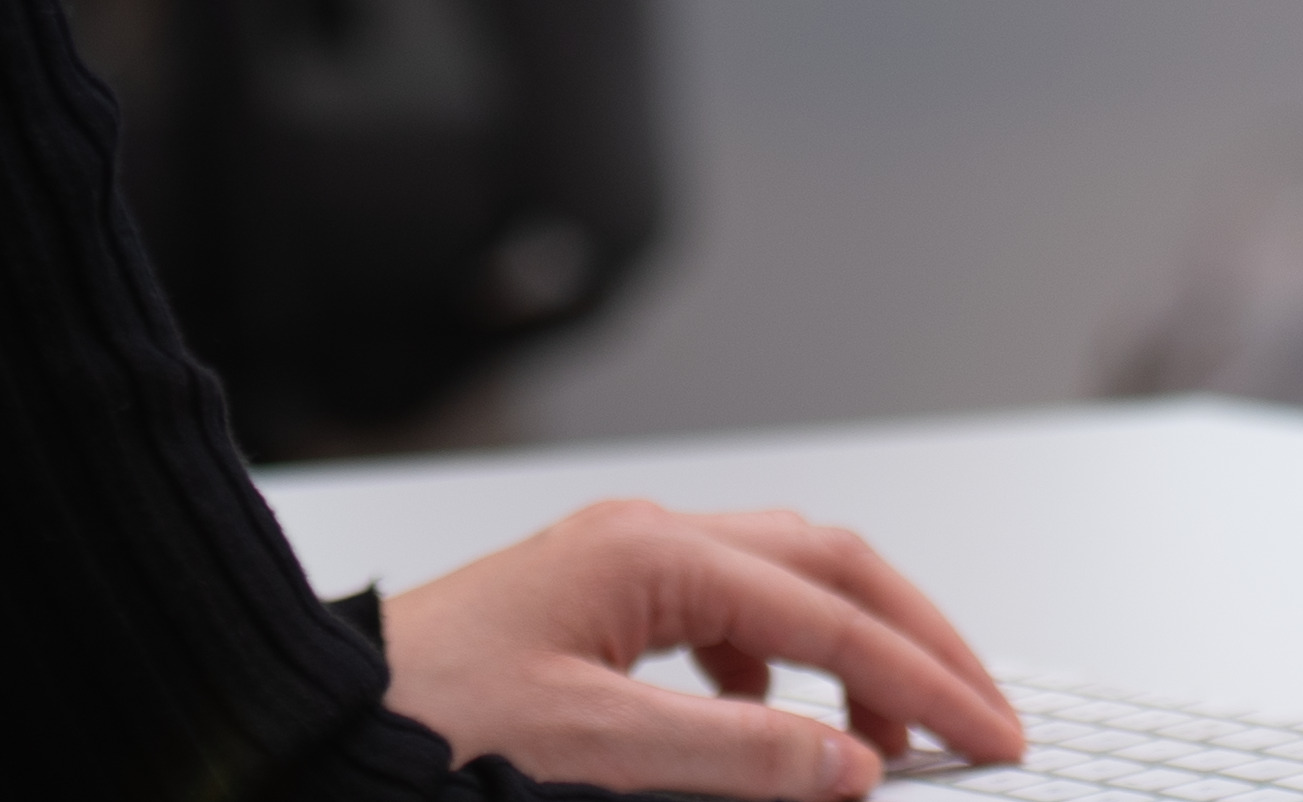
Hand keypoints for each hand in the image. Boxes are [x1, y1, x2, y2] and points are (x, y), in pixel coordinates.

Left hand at [382, 496, 1029, 796]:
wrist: (315, 721)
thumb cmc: (421, 723)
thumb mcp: (592, 753)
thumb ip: (734, 756)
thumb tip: (851, 762)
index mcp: (651, 555)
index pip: (829, 614)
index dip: (922, 680)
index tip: (987, 736)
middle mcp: (645, 541)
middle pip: (825, 567)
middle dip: (912, 639)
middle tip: (979, 717)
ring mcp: (621, 567)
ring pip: (780, 588)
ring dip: (848, 653)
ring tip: (885, 737)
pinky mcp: (600, 609)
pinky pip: (725, 620)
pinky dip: (777, 673)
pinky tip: (773, 733)